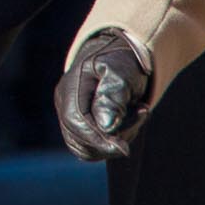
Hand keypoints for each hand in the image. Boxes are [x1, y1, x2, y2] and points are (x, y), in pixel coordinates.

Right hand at [55, 27, 151, 159]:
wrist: (119, 56)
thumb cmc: (122, 63)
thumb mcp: (121, 73)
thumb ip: (112, 97)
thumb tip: (106, 127)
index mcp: (71, 86)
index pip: (75, 121)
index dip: (97, 139)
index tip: (124, 148)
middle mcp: (64, 102)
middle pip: (79, 138)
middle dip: (112, 139)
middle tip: (141, 115)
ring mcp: (68, 115)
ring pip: (85, 147)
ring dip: (114, 141)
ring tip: (136, 115)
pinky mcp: (78, 125)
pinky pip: (90, 147)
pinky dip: (111, 143)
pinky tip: (126, 124)